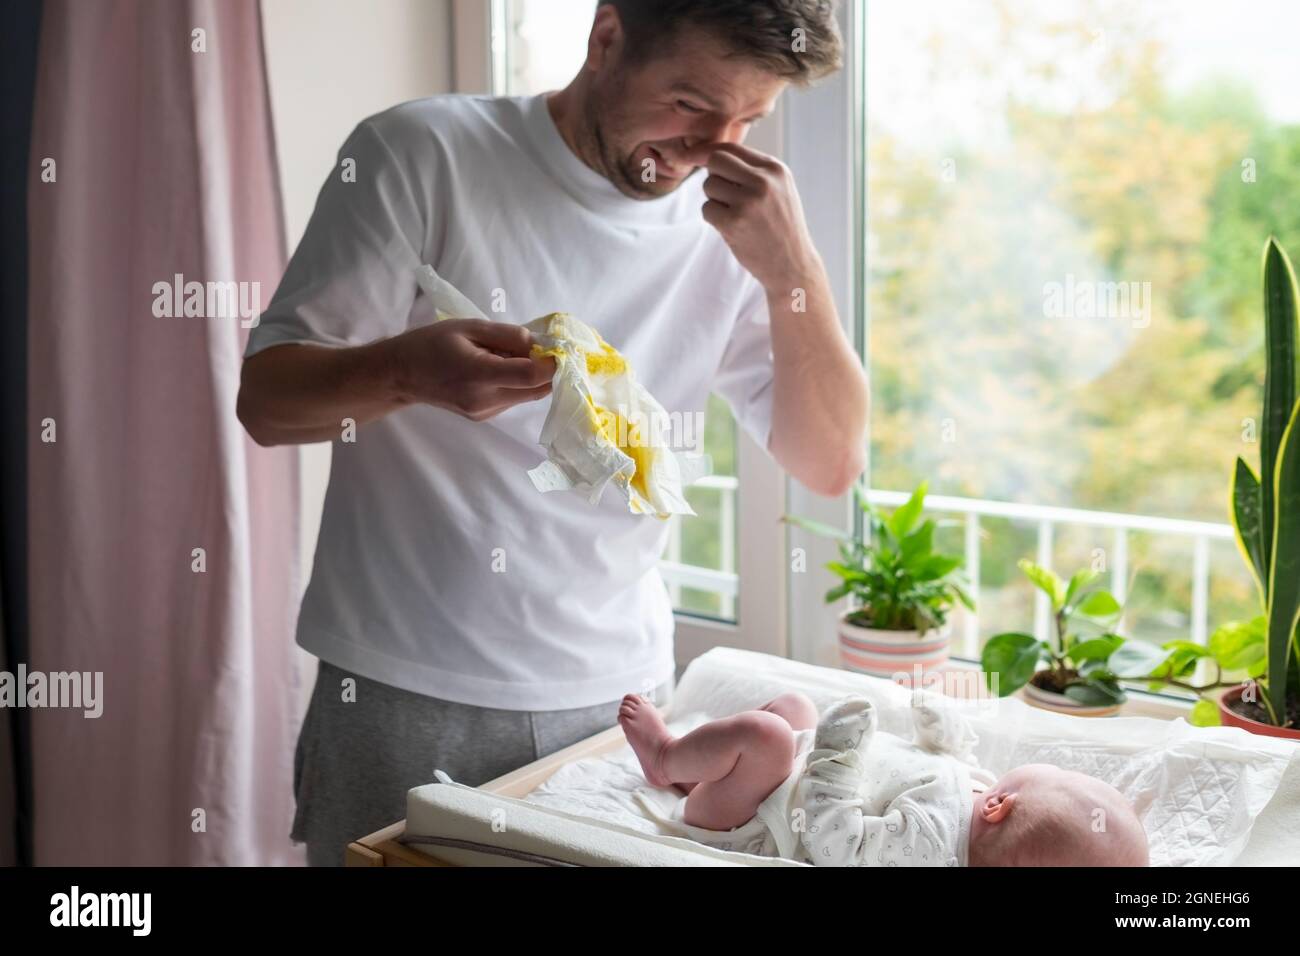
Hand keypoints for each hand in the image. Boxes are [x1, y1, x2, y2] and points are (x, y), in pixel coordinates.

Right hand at [388, 319, 555, 421]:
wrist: (402, 374)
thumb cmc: (432, 343)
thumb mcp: (470, 327)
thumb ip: (508, 335)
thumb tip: (540, 344)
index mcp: (479, 374)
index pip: (532, 376)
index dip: (552, 362)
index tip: (557, 347)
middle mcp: (485, 400)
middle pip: (537, 389)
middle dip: (544, 368)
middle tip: (533, 346)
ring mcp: (485, 412)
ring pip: (528, 395)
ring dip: (529, 375)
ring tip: (503, 355)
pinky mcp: (484, 417)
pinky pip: (514, 398)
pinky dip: (515, 382)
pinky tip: (495, 369)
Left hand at [700, 142, 819, 290]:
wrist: (792, 265)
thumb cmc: (780, 226)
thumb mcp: (778, 189)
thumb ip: (751, 170)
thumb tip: (706, 155)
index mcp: (775, 169)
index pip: (732, 148)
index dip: (710, 153)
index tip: (696, 157)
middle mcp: (764, 181)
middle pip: (716, 161)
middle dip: (712, 175)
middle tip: (724, 195)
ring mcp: (748, 201)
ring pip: (709, 185)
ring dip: (715, 201)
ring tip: (736, 215)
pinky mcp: (734, 222)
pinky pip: (706, 209)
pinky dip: (714, 219)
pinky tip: (732, 228)